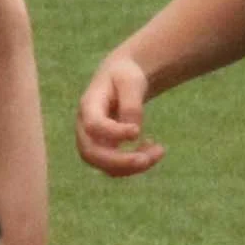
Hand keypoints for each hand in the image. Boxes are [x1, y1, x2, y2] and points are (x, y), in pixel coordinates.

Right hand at [75, 54, 163, 177]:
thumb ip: (131, 105)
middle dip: (120, 161)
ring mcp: (92, 142)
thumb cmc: (124, 76)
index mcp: (88, 105)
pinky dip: (136, 165)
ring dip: (133, 166)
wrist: (119, 80)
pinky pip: (116, 168)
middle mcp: (84, 128)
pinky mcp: (104, 152)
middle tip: (146, 159)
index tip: (137, 131)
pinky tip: (153, 148)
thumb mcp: (131, 81)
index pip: (94, 126)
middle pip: (92, 153)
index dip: (114, 133)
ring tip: (159, 151)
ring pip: (105, 166)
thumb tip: (134, 133)